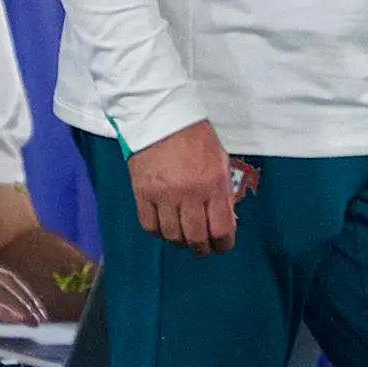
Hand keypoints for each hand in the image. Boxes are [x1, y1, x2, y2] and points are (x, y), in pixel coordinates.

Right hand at [130, 118, 239, 253]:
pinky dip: (158, 231)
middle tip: (202, 248)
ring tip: (183, 237)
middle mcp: (189, 194)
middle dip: (202, 249)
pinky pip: (150, 225)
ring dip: (179, 241)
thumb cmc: (196, 138)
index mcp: (213, 185)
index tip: (221, 246)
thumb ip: (223, 194)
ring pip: (172, 236)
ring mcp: (164, 195)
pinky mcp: (142, 193)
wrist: (162, 117)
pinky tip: (164, 226)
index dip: (223, 245)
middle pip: (196, 238)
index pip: (221, 230)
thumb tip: (225, 222)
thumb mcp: (220, 162)